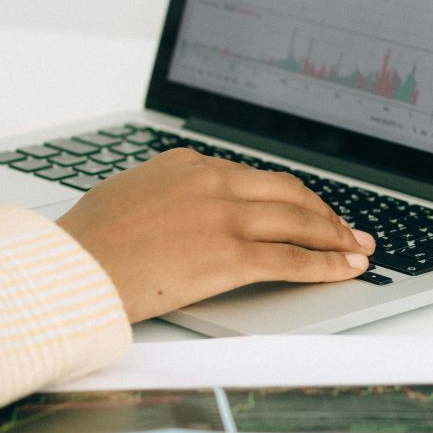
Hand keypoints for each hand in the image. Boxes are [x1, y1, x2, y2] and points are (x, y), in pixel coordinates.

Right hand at [57, 148, 374, 322]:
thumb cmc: (91, 236)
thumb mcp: (130, 192)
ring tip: (357, 249)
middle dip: (324, 212)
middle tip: (349, 228)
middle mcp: (212, 181)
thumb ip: (166, 191)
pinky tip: (344, 270)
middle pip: (287, 193)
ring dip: (335, 237)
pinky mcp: (230, 256)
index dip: (288, 197)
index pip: (253, 177)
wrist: (76, 264)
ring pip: (298, 222)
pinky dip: (325, 264)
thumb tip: (180, 206)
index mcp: (189, 163)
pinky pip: (292, 259)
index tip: (305, 209)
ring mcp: (224, 216)